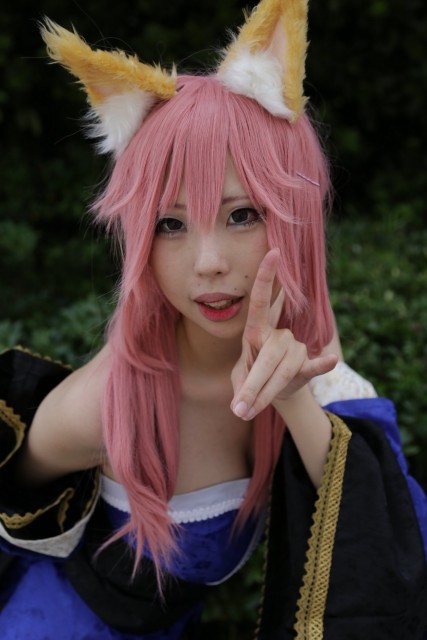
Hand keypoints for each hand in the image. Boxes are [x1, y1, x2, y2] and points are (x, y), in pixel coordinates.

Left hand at [231, 249, 337, 420]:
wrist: (277, 388)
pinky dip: (321, 364)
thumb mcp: (239, 378)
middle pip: (269, 356)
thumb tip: (238, 407)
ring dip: (266, 394)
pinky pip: (313, 365)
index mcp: (255, 331)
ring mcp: (294, 349)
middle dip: (254, 384)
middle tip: (239, 409)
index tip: (273, 252)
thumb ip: (238, 388)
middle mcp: (277, 336)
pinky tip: (330, 360)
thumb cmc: (252, 375)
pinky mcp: (306, 366)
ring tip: (248, 413)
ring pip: (283, 369)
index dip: (266, 277)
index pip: (261, 300)